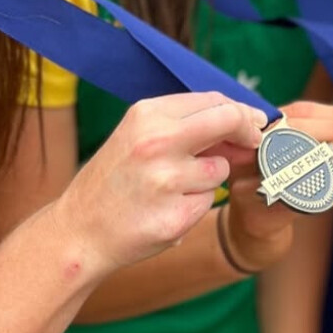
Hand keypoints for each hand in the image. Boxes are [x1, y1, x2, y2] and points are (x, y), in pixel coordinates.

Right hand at [55, 92, 267, 273]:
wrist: (79, 231)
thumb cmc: (114, 180)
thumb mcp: (138, 137)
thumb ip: (186, 126)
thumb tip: (246, 125)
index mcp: (147, 115)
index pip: (213, 101)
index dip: (241, 111)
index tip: (254, 122)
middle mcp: (157, 142)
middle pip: (228, 121)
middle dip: (247, 132)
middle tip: (253, 143)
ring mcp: (166, 180)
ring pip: (220, 169)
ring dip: (208, 179)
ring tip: (169, 189)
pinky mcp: (175, 216)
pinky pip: (207, 202)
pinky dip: (194, 206)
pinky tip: (164, 210)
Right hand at [220, 100, 332, 273]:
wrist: (253, 219)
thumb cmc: (277, 176)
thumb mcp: (287, 148)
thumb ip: (316, 135)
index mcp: (262, 127)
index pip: (299, 112)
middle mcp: (253, 147)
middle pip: (296, 133)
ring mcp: (256, 177)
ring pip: (303, 165)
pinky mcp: (264, 206)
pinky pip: (304, 198)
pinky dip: (331, 193)